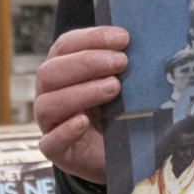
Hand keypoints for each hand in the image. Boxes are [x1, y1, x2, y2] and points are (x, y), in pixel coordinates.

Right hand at [36, 26, 129, 183]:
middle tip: (121, 62)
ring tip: (113, 88)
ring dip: (81, 92)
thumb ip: (123, 65)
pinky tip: (84, 122)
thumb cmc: (118, 112)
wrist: (120, 155)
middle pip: (50, 72)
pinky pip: (50, 142)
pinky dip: (65, 131)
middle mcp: (49, 94)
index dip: (91, 38)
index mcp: (62, 70)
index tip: (123, 38)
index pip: (65, 46)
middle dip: (87, 63)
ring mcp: (49, 123)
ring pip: (48, 104)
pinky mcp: (56, 151)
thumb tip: (146, 40)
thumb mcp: (122, 85)